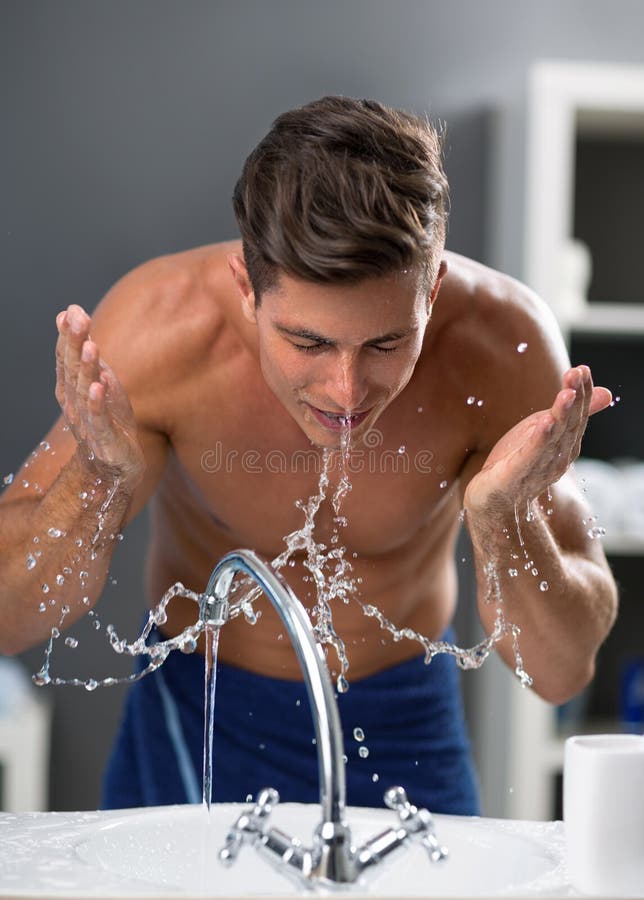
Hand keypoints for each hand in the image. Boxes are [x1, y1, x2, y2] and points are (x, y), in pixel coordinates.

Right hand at [55, 304, 144, 489]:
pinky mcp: (104, 437)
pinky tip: (98, 386)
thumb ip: (85, 351)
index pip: (65, 357)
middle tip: (78, 319)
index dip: (68, 335)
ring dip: (86, 368)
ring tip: (90, 347)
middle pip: (72, 369)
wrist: (115, 464)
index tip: (71, 311)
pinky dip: (97, 402)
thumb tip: (70, 312)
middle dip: (75, 343)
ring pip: (84, 390)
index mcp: (70, 387)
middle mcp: (73, 402)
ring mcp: (86, 420)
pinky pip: (99, 418)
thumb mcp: (99, 380)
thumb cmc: (108, 418)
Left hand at [464, 366, 611, 513]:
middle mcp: (558, 457)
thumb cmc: (519, 462)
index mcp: (566, 446)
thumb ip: (571, 413)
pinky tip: (544, 423)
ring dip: (561, 414)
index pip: (578, 416)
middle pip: (569, 424)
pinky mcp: (516, 475)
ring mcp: (539, 468)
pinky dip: (539, 439)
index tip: (582, 369)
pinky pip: (530, 455)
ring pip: (554, 437)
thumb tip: (608, 393)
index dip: (582, 393)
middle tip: (576, 373)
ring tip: (566, 393)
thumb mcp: (546, 430)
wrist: (492, 498)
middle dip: (574, 398)